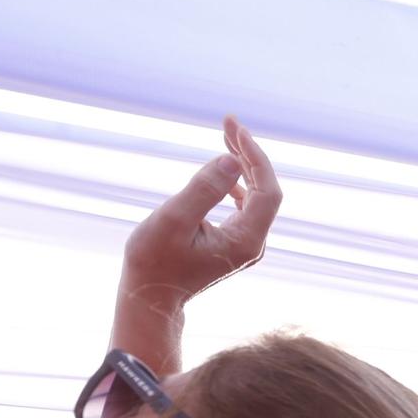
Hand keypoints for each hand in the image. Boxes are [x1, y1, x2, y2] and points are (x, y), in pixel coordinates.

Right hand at [122, 117, 283, 308]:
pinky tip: (226, 167)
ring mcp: (246, 244)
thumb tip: (231, 159)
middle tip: (228, 122)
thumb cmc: (154, 260)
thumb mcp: (173, 220)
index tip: (235, 129)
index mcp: (246, 240)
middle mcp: (253, 243)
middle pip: (264, 190)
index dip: (255, 157)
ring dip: (243, 165)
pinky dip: (237, 182)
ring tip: (227, 136)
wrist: (151, 296)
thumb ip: (203, 189)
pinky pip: (246, 205)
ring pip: (256, 196)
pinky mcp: (235, 241)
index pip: (266, 190)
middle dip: (249, 154)